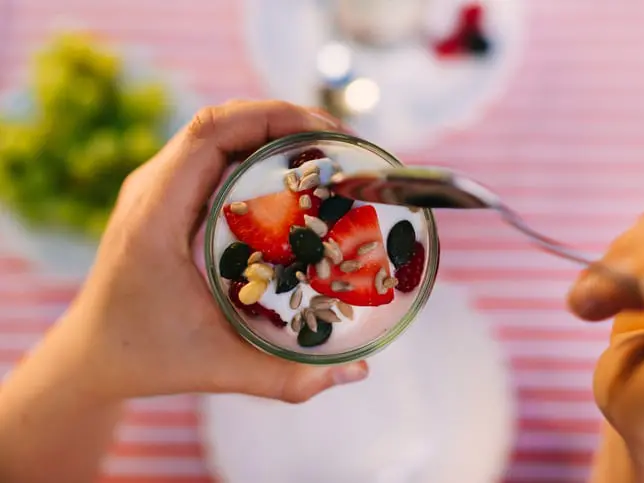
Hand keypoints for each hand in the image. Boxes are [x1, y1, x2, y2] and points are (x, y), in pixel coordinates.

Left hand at [58, 100, 368, 402]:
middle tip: (336, 140)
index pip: (210, 134)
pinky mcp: (161, 197)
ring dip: (266, 129)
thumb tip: (359, 373)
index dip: (270, 117)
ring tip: (319, 149)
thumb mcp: (220, 369)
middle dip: (280, 118)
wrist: (93, 355)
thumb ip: (288, 378)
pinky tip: (285, 172)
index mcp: (157, 218)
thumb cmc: (149, 358)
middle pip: (216, 122)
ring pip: (212, 133)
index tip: (324, 132)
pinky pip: (208, 154)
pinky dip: (250, 149)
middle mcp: (150, 191)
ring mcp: (152, 189)